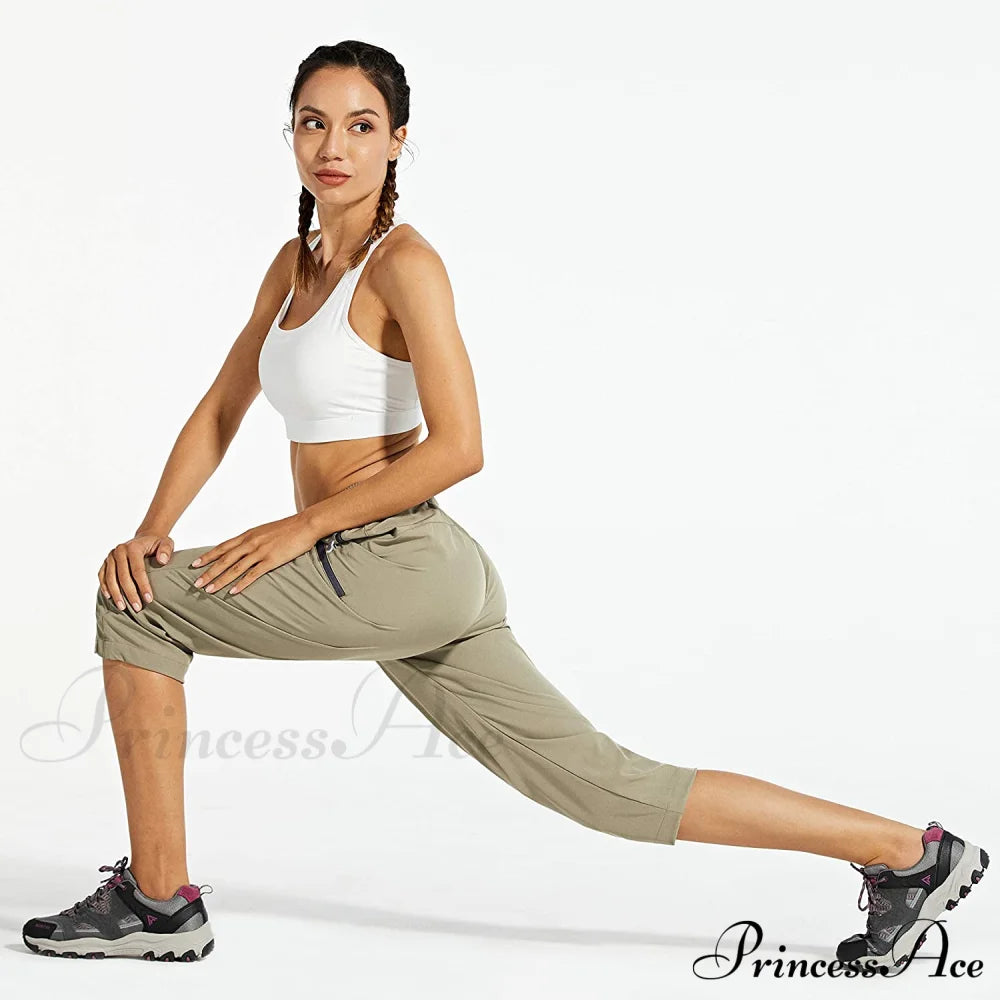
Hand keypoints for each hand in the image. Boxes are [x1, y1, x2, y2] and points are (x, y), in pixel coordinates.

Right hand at [99, 532, 174, 611]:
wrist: (145, 538)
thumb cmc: (156, 543)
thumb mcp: (166, 543)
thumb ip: (166, 550)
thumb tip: (162, 560)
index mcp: (133, 547)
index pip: (137, 570)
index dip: (143, 585)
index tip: (148, 599)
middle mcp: (119, 551)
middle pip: (123, 576)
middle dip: (130, 594)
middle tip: (137, 607)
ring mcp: (110, 556)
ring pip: (110, 578)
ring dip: (116, 594)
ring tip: (123, 607)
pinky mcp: (105, 561)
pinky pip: (102, 575)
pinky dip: (104, 586)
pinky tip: (109, 597)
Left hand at [190, 513, 316, 595]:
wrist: (306, 524)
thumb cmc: (289, 527)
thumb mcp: (266, 530)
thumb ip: (254, 539)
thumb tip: (244, 547)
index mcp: (248, 535)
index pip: (223, 547)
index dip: (208, 556)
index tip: (194, 564)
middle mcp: (250, 543)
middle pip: (224, 559)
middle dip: (208, 572)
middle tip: (195, 583)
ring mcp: (260, 551)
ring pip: (235, 568)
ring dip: (220, 580)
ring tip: (209, 590)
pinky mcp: (272, 560)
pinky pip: (253, 574)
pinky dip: (241, 583)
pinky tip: (233, 591)